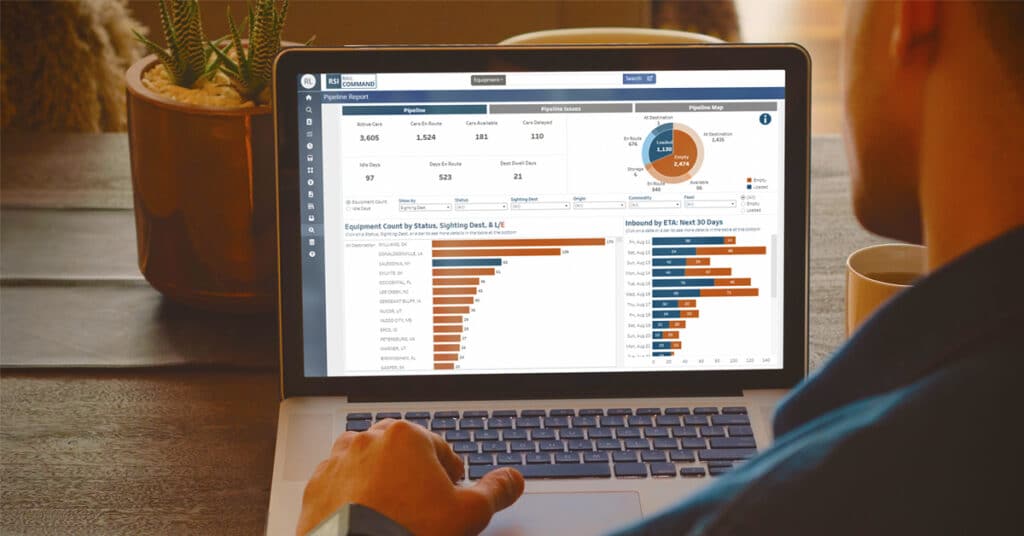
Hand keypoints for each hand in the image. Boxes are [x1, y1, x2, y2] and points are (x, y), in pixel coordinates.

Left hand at [296, 419, 524, 535]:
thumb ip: (495, 491)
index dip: (450, 475)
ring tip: (391, 512)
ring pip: (366, 464)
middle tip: (422, 503)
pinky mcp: (315, 489)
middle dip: (412, 473)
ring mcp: (337, 463)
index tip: (450, 492)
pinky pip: (338, 486)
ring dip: (379, 481)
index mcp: (406, 436)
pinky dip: (350, 498)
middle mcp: (367, 441)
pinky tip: (363, 520)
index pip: (439, 449)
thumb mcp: (468, 514)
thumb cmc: (409, 532)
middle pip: (400, 452)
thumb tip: (512, 479)